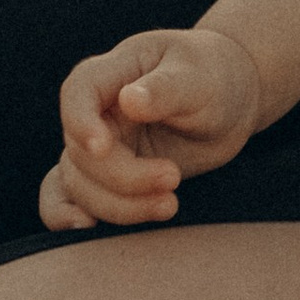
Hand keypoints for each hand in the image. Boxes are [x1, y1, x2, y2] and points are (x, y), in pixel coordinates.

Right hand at [39, 26, 267, 231]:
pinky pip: (69, 198)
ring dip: (118, 205)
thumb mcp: (199, 77)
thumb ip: (166, 89)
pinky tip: (90, 227)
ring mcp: (99, 145)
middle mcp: (97, 110)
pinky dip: (67, 216)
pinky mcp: (106, 176)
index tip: (104, 148)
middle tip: (173, 178)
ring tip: (170, 205)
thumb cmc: (214, 77)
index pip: (79, 91)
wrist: (232, 101)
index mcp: (114, 72)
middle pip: (82, 152)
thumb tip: (129, 100)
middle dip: (124, 176)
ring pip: (80, 184)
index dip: (81, 122)